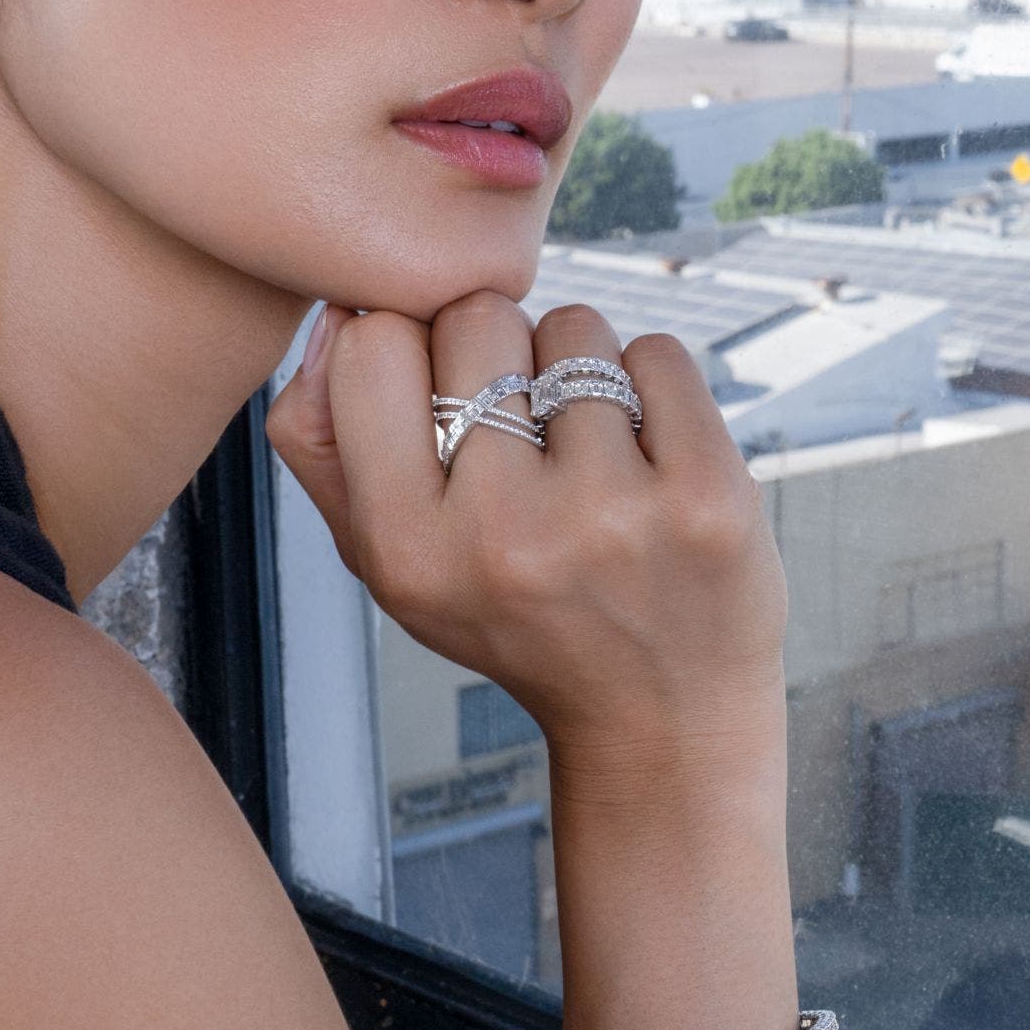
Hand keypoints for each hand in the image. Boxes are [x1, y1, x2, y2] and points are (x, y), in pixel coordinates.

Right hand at [266, 293, 788, 782]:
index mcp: (407, 549)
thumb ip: (323, 442)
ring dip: (580, 369)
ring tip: (588, 453)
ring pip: (573, 328)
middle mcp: (504, 533)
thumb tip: (338, 313)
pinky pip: (658, 353)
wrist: (659, 715)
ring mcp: (612, 513)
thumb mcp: (386, 561)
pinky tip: (647, 457)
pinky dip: (652, 386)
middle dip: (500, 351)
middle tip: (524, 429)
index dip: (410, 347)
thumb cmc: (513, 616)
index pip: (371, 346)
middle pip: (476, 318)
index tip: (442, 397)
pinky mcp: (706, 494)